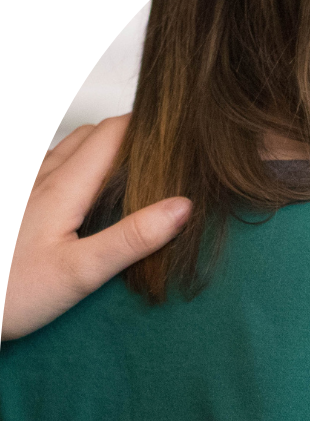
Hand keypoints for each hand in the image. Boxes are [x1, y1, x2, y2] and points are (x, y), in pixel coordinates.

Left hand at [3, 116, 190, 340]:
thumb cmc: (12, 293)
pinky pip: (55, 169)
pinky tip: (95, 195)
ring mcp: (26, 187)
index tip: (182, 134)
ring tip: (138, 172)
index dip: (149, 127)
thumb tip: (182, 207)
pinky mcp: (18, 203)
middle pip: (93, 135)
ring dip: (106, 150)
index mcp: (63, 187)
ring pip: (72, 149)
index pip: (113, 134)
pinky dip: (84, 168)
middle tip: (168, 156)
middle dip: (131, 136)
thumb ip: (133, 238)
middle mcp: (41, 177)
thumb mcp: (82, 272)